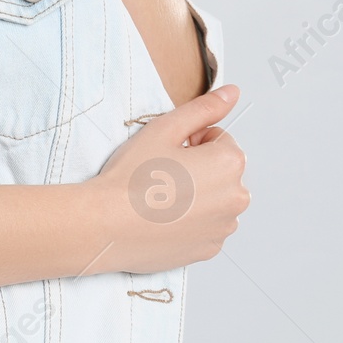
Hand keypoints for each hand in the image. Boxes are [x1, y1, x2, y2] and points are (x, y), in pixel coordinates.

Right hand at [82, 84, 249, 274]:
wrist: (106, 225)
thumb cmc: (132, 177)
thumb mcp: (164, 130)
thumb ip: (203, 109)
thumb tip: (232, 93)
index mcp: (230, 163)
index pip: (218, 139)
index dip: (189, 142)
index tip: (165, 153)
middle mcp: (236, 197)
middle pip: (220, 171)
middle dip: (198, 168)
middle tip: (159, 175)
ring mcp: (223, 227)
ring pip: (213, 200)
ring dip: (195, 196)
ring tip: (158, 199)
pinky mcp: (208, 249)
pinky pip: (205, 227)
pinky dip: (188, 222)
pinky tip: (160, 219)